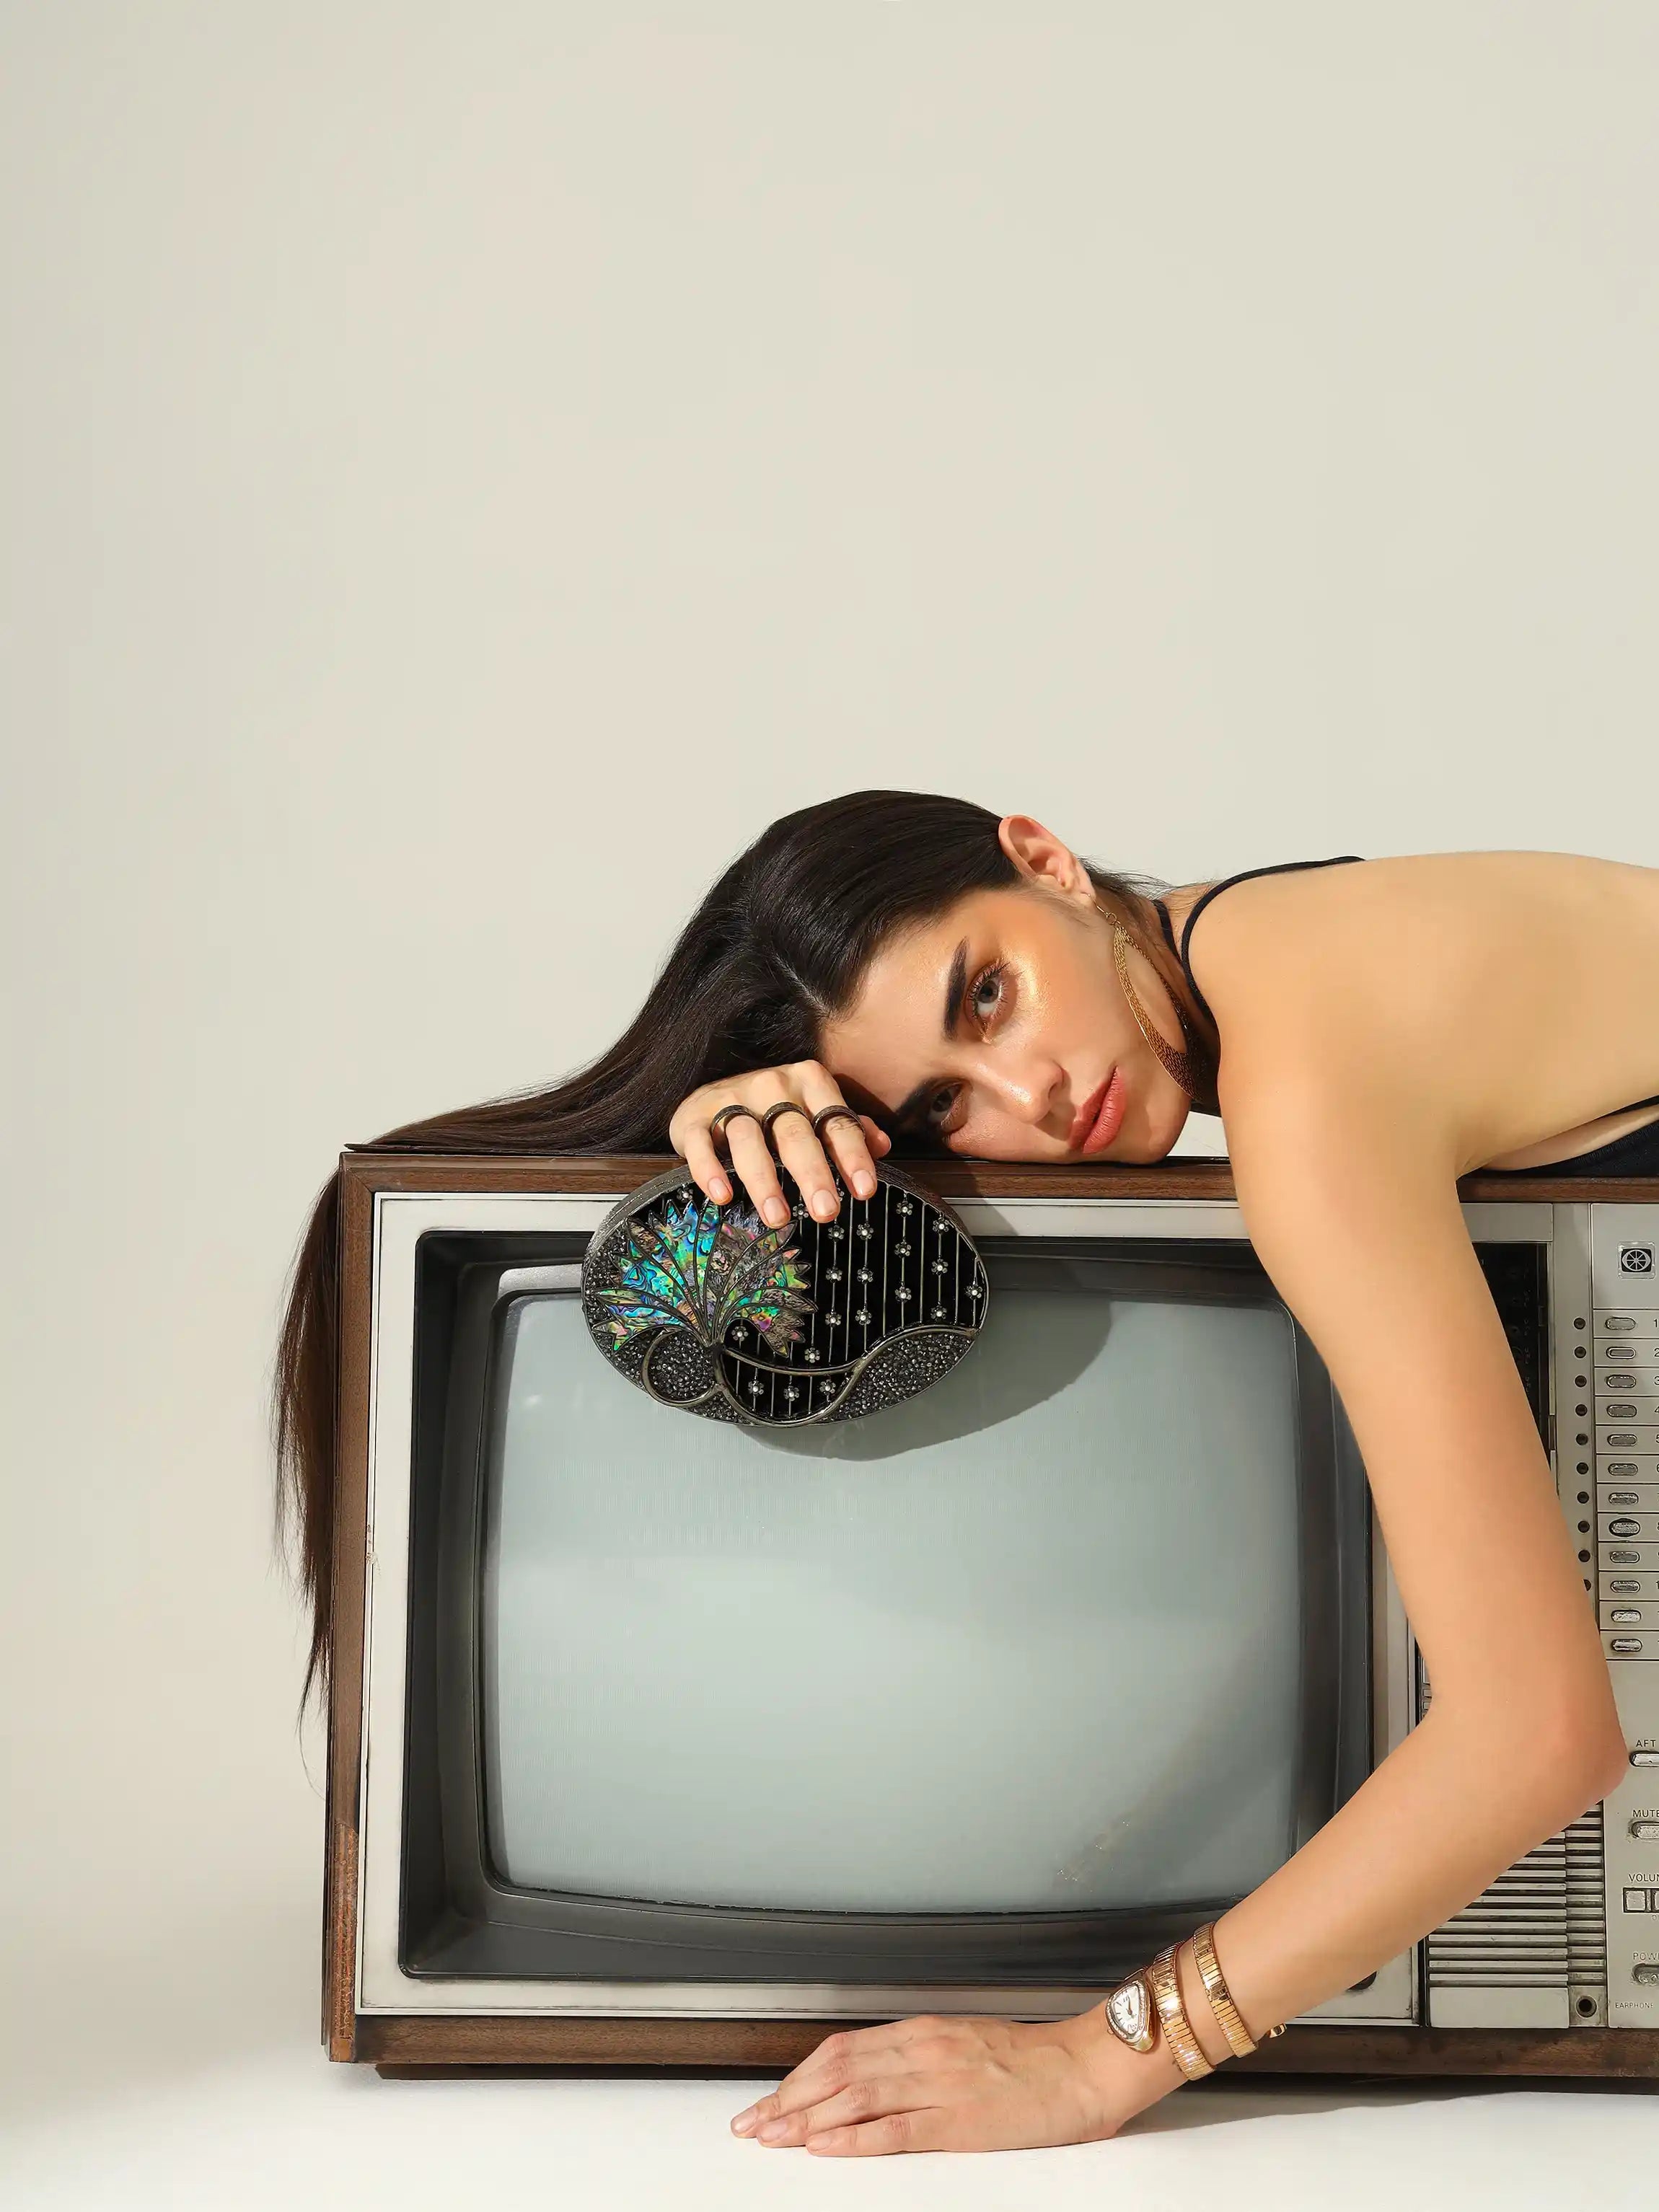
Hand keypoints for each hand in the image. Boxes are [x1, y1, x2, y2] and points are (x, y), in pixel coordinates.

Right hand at [667, 1059, 892, 1227]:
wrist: (711, 1093)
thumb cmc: (774, 1109)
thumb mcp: (814, 1110)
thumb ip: (848, 1127)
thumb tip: (882, 1146)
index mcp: (808, 1081)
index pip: (836, 1121)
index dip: (852, 1156)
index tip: (865, 1190)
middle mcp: (772, 1085)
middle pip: (795, 1134)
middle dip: (813, 1174)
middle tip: (826, 1211)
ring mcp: (730, 1098)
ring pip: (749, 1140)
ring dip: (764, 1181)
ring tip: (778, 1218)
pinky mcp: (694, 1116)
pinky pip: (701, 1142)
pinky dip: (710, 1169)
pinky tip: (722, 1195)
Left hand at [727, 2003, 1182, 2155]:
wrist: (1085, 2067)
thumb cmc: (1031, 2061)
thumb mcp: (963, 2043)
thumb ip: (915, 2055)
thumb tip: (865, 2074)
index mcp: (924, 2031)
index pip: (842, 2048)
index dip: (799, 2074)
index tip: (769, 2098)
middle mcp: (925, 2050)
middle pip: (838, 2071)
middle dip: (788, 2099)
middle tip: (752, 2124)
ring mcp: (942, 2084)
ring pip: (857, 2096)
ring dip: (807, 2118)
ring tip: (774, 2137)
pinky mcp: (963, 2120)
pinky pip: (897, 2128)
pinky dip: (855, 2138)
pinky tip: (826, 2147)